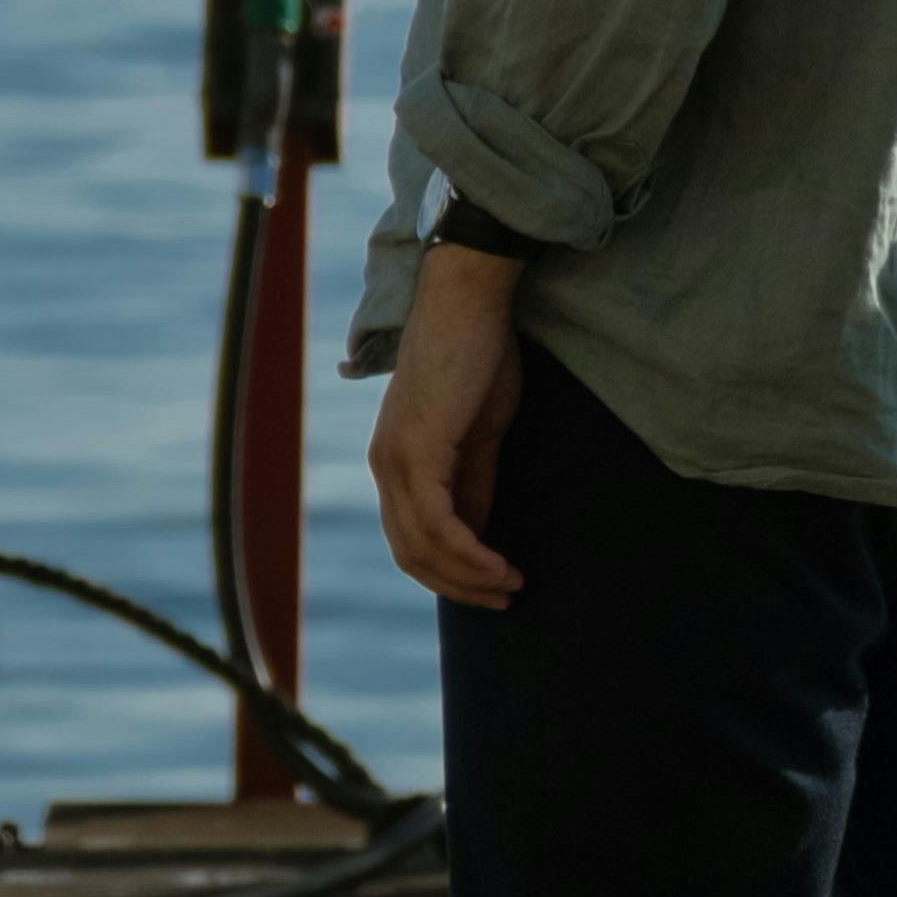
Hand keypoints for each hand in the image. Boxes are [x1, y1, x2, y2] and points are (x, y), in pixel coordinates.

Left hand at [370, 243, 527, 607]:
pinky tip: (501, 564)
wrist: (469, 299)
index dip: (451, 570)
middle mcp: (385, 466)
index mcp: (396, 459)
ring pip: (422, 548)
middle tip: (505, 597)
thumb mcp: (478, 430)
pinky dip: (470, 554)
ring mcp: (396, 460)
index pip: (412, 536)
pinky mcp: (416, 452)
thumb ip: (472, 480)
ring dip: (469, 577)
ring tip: (511, 586)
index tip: (494, 584)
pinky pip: (439, 526)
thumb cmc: (478, 353)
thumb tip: (479, 531)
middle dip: (459, 585)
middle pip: (411, 554)